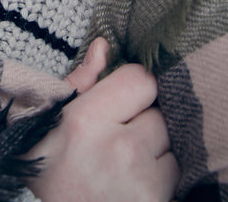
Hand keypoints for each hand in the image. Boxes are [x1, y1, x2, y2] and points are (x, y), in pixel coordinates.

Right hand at [25, 41, 177, 201]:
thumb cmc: (52, 161)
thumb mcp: (58, 115)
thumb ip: (83, 79)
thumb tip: (105, 46)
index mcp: (90, 119)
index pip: (143, 80)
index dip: (134, 87)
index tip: (121, 99)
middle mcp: (120, 149)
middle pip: (159, 115)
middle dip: (143, 122)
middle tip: (119, 136)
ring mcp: (141, 182)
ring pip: (171, 147)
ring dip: (155, 151)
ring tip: (125, 162)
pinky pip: (175, 176)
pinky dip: (160, 177)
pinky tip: (134, 181)